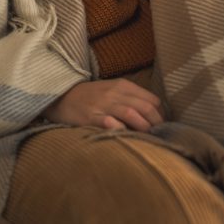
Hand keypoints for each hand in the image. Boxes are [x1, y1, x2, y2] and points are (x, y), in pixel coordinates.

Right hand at [41, 79, 163, 131]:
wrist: (61, 96)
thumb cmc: (91, 97)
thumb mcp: (113, 90)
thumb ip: (131, 99)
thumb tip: (154, 115)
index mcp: (123, 85)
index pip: (152, 99)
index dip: (160, 114)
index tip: (161, 126)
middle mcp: (115, 93)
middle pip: (145, 107)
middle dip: (156, 123)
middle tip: (159, 135)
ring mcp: (103, 105)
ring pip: (131, 114)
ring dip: (143, 128)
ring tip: (147, 138)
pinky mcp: (91, 117)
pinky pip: (111, 124)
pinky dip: (122, 130)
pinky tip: (127, 137)